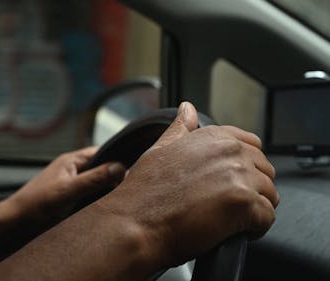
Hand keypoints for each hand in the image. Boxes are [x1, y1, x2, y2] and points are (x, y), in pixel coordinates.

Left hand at [7, 147, 125, 227]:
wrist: (14, 221)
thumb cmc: (36, 204)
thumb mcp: (69, 191)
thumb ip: (95, 179)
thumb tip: (121, 167)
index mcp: (71, 160)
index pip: (102, 152)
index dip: (118, 159)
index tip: (135, 171)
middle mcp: (71, 168)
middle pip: (101, 167)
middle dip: (115, 175)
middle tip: (131, 187)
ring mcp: (69, 182)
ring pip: (95, 181)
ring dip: (106, 188)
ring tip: (120, 197)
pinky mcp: (67, 196)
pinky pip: (88, 193)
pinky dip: (97, 198)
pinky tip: (104, 207)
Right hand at [96, 102, 278, 267]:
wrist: (135, 223)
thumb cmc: (143, 193)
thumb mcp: (159, 150)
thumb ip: (180, 129)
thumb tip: (187, 109)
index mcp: (212, 137)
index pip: (252, 145)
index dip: (244, 167)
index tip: (231, 182)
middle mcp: (230, 151)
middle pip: (264, 171)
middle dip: (252, 189)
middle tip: (226, 206)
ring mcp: (239, 176)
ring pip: (270, 195)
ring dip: (254, 209)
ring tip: (228, 220)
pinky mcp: (244, 204)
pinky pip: (267, 218)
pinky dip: (255, 228)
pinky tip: (232, 231)